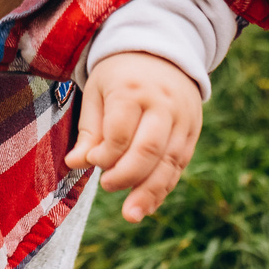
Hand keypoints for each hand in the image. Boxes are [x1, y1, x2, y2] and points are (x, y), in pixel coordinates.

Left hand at [66, 50, 204, 222]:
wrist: (162, 52)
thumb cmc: (120, 76)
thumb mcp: (97, 92)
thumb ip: (89, 130)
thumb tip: (75, 164)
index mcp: (133, 89)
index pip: (120, 132)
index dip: (105, 154)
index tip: (92, 160)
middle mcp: (163, 104)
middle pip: (148, 149)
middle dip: (126, 176)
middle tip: (106, 185)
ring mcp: (183, 119)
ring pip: (169, 162)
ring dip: (150, 192)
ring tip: (131, 215)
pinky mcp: (193, 131)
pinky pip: (180, 165)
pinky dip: (164, 187)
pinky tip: (147, 205)